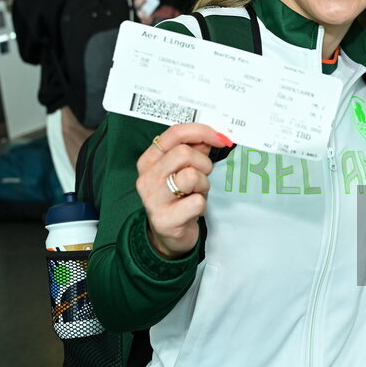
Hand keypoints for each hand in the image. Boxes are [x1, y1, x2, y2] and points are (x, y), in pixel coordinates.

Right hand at [135, 123, 233, 258]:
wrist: (168, 234)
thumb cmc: (178, 198)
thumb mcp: (183, 169)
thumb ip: (194, 149)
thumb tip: (211, 135)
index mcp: (149, 160)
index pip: (174, 134)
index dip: (201, 132)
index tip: (218, 138)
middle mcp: (147, 178)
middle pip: (184, 153)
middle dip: (203, 163)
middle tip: (203, 176)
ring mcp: (153, 199)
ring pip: (191, 176)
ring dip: (203, 185)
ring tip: (196, 194)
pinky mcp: (164, 220)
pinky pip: (197, 202)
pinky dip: (202, 205)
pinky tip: (192, 210)